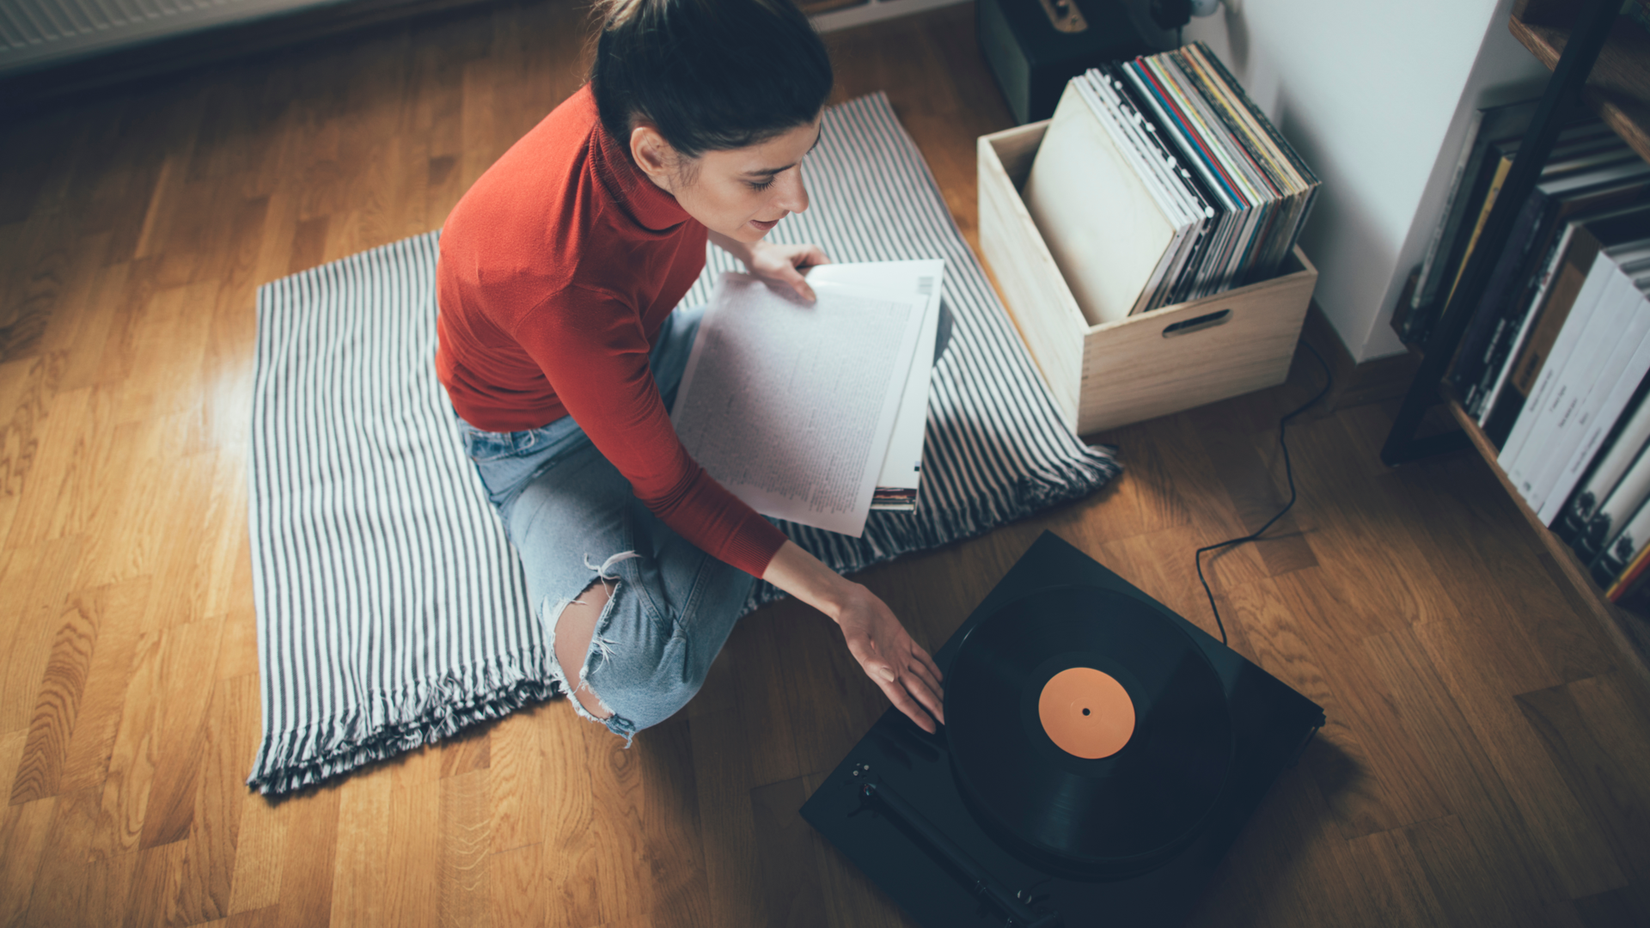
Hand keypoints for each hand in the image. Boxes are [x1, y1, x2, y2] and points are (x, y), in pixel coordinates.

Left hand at [747, 241, 828, 301]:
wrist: (750, 255)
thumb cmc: (766, 258)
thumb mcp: (782, 270)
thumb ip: (798, 283)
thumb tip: (812, 297)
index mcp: (812, 253)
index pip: (830, 270)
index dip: (832, 283)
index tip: (832, 296)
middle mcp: (810, 258)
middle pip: (823, 277)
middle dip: (821, 289)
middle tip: (821, 304)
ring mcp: (803, 266)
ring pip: (813, 282)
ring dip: (811, 291)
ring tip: (812, 305)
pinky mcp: (795, 273)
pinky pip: (803, 284)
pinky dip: (803, 291)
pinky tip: (802, 301)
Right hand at [834, 583, 945, 732]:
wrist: (853, 603)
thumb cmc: (851, 621)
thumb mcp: (856, 640)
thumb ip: (871, 660)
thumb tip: (888, 675)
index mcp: (881, 671)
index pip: (903, 699)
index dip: (917, 714)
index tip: (930, 726)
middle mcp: (892, 666)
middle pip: (917, 692)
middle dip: (932, 706)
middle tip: (946, 719)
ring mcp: (899, 654)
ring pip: (921, 677)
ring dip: (934, 690)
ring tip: (945, 702)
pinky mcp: (904, 641)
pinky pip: (922, 658)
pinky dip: (932, 668)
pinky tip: (939, 676)